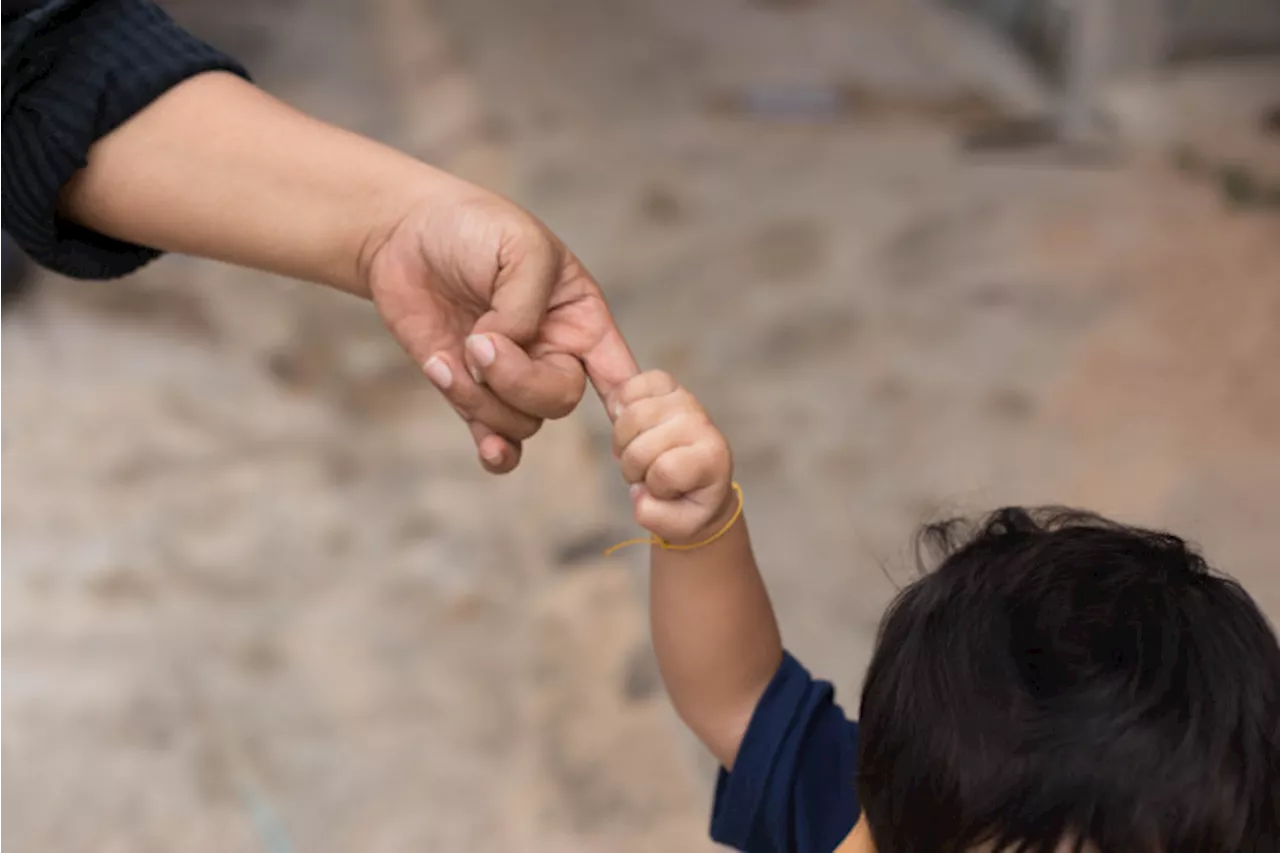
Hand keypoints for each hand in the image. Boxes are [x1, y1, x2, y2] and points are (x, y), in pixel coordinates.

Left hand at [366, 177, 637, 472]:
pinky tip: (484, 443)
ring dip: (482, 400)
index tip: (625, 417)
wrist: (405, 234)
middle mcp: (554, 354)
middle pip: (560, 399)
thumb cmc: (474, 228)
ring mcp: (511, 379)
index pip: (620, 370)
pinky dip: (492, 447)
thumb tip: (500, 358)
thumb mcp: (519, 249)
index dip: (628, 401)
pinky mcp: (471, 395)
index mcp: (581, 318)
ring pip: (523, 423)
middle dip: (519, 381)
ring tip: (448, 359)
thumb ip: (523, 307)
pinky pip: (498, 444)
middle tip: (479, 341)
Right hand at [611, 371, 734, 544]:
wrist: (698, 479)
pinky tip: (631, 426)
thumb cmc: (690, 502)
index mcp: (711, 458)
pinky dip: (621, 407)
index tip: (664, 490)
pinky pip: (631, 387)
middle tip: (644, 473)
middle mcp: (701, 423)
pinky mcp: (666, 384)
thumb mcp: (680, 526)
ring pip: (631, 417)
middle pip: (642, 444)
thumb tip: (639, 494)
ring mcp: (684, 400)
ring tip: (637, 452)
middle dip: (633, 466)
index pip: (666, 470)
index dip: (655, 486)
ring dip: (623, 441)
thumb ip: (657, 518)